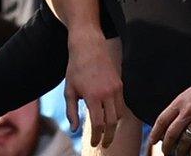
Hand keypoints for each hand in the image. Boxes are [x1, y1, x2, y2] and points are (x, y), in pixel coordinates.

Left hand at [64, 31, 123, 147]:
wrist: (88, 46)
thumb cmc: (75, 68)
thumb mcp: (69, 90)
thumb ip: (72, 111)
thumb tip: (74, 129)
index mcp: (93, 96)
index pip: (98, 124)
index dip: (97, 137)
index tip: (94, 143)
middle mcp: (107, 93)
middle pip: (113, 123)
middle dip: (109, 136)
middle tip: (105, 144)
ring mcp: (116, 88)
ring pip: (119, 114)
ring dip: (114, 124)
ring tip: (106, 131)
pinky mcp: (121, 84)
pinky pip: (122, 104)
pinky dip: (117, 113)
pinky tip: (110, 115)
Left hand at [146, 75, 190, 155]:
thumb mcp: (185, 95)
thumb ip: (177, 108)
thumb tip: (169, 122)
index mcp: (178, 103)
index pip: (162, 120)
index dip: (155, 132)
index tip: (152, 141)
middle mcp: (187, 111)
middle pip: (172, 132)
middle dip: (167, 145)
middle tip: (165, 152)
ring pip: (186, 138)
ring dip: (180, 149)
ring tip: (178, 155)